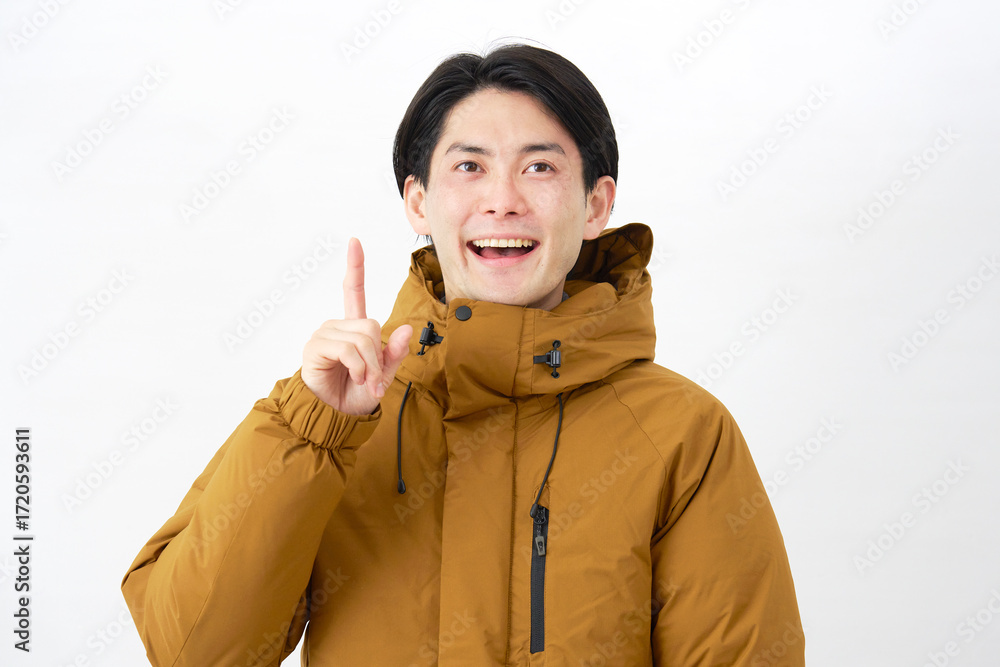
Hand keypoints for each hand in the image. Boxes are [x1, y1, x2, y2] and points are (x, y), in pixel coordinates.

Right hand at [301, 237, 412, 414]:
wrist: (335, 416)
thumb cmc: (356, 394)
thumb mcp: (384, 374)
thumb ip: (394, 352)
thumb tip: (405, 328)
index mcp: (354, 327)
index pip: (353, 291)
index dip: (355, 266)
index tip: (355, 242)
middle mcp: (337, 326)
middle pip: (371, 325)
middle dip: (378, 356)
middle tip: (374, 379)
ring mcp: (324, 335)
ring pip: (362, 338)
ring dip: (369, 366)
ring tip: (364, 382)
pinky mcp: (315, 347)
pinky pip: (348, 350)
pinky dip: (358, 368)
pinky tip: (354, 378)